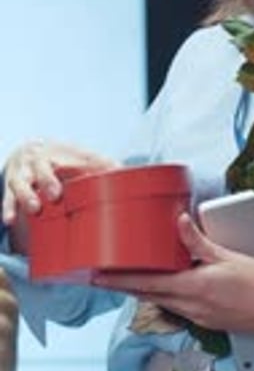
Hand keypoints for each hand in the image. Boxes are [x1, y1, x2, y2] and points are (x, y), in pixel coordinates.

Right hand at [2, 140, 116, 253]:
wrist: (29, 150)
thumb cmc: (62, 159)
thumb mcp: (81, 157)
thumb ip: (102, 165)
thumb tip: (125, 173)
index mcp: (58, 153)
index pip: (68, 158)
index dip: (76, 167)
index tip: (84, 178)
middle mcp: (38, 161)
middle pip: (41, 167)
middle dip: (47, 180)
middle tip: (55, 194)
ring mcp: (22, 173)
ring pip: (21, 182)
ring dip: (26, 195)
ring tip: (33, 208)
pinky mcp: (9, 185)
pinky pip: (6, 197)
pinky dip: (8, 208)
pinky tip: (10, 220)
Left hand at [93, 213, 253, 347]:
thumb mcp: (229, 257)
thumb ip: (199, 242)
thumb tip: (179, 222)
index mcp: (194, 288)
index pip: (147, 284)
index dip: (121, 281)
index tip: (100, 276)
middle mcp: (191, 307)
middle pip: (148, 295)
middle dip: (126, 286)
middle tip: (105, 276)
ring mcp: (198, 317)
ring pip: (162, 302)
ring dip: (145, 291)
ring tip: (132, 278)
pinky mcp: (206, 321)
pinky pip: (177, 308)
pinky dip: (166, 296)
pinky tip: (168, 286)